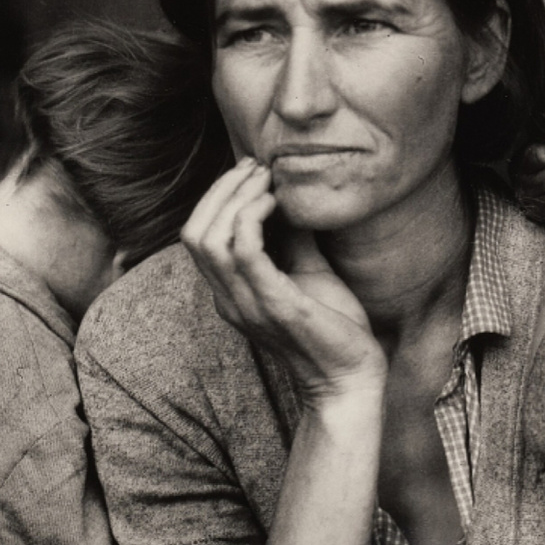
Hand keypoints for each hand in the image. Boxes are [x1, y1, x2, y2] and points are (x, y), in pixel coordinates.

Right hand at [181, 158, 386, 399]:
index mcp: (231, 293)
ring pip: (209, 238)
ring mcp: (246, 304)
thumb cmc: (332, 328)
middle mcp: (229, 300)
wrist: (351, 377)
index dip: (216, 198)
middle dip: (221, 190)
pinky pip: (244, 252)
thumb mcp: (307, 272)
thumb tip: (291, 197)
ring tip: (266, 180)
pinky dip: (253, 217)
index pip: (197, 237)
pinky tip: (277, 203)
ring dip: (235, 198)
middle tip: (256, 168)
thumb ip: (291, 239)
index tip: (250, 172)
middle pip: (193, 233)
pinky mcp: (273, 305)